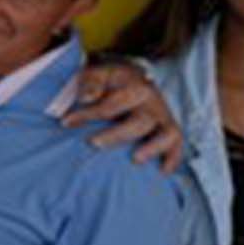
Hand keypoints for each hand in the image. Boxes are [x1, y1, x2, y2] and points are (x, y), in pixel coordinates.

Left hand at [63, 61, 184, 170]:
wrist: (133, 76)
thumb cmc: (108, 81)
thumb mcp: (97, 73)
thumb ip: (90, 83)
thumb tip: (85, 98)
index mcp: (132, 84)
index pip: (111, 103)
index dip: (87, 114)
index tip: (66, 122)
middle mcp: (151, 100)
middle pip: (140, 121)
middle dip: (116, 135)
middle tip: (92, 143)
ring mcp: (162, 114)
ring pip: (165, 133)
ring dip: (152, 147)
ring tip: (135, 159)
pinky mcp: (169, 126)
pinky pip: (177, 143)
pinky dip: (173, 157)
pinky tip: (162, 171)